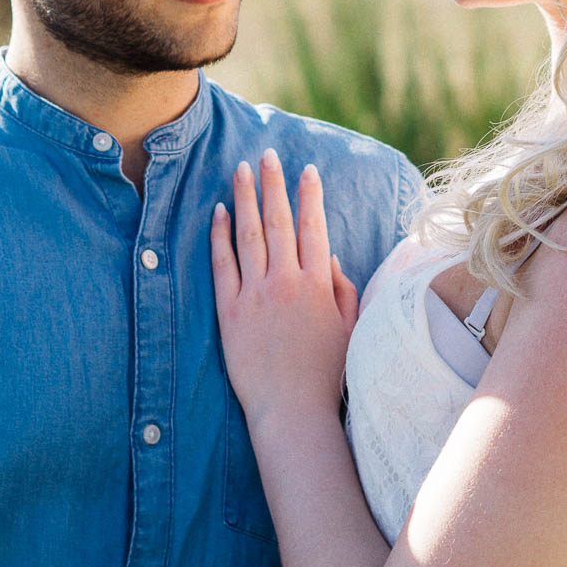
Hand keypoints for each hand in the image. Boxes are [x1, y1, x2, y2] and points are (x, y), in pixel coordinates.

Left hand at [211, 149, 359, 425]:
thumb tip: (332, 258)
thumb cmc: (326, 374)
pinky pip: (222, 266)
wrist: (291, 411)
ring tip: (241, 170)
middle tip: (269, 154)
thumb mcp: (350, 329)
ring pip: (247, 235)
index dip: (310, 196)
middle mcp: (286, 282)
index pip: (313, 227)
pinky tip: (217, 213)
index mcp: (318, 284)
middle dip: (274, 184)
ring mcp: (255, 295)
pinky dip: (219, 236)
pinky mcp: (230, 313)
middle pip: (278, 221)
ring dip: (244, 198)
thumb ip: (343, 290)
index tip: (307, 170)